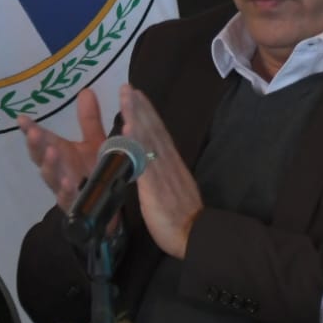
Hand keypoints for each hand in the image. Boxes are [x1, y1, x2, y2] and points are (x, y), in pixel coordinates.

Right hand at [19, 89, 105, 211]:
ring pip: (50, 177)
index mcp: (60, 152)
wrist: (107, 202)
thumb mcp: (95, 142)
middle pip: (41, 158)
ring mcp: (63, 188)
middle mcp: (58, 169)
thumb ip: (89, 119)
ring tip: (52, 152)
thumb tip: (86, 91)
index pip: (42, 139)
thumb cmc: (96, 169)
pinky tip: (68, 182)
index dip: (30, 130)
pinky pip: (67, 199)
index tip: (21, 119)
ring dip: (49, 165)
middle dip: (36, 146)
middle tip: (35, 133)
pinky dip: (66, 190)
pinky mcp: (73, 205)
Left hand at [118, 85, 201, 259]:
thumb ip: (165, 172)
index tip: (137, 93)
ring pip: (148, 141)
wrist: (196, 236)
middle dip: (139, 107)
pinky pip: (144, 162)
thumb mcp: (175, 187)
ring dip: (136, 117)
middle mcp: (168, 163)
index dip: (147, 112)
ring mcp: (162, 174)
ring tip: (126, 98)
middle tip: (127, 86)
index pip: (159, 132)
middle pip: (153, 130)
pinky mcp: (155, 188)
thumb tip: (157, 159)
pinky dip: (136, 144)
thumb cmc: (184, 217)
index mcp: (172, 163)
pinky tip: (127, 131)